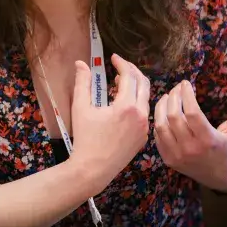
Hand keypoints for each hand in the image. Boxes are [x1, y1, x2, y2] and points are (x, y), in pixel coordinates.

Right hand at [70, 54, 150, 190]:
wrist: (94, 168)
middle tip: (120, 66)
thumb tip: (80, 64)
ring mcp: (145, 127)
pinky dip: (136, 103)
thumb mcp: (81, 108)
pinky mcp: (143, 137)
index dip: (121, 63)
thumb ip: (82, 83)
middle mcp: (141, 115)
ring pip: (146, 99)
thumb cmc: (85, 138)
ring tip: (120, 83)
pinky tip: (122, 105)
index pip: (129, 76)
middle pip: (144, 84)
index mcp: (126, 106)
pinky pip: (144, 113)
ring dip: (135, 87)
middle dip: (132, 71)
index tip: (113, 57)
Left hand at [154, 80, 226, 189]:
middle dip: (173, 98)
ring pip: (161, 126)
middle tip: (176, 89)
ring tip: (166, 97)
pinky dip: (158, 122)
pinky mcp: (168, 159)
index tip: (185, 83)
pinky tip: (163, 113)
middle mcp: (191, 149)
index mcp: (209, 141)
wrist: (220, 175)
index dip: (186, 95)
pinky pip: (158, 136)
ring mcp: (178, 156)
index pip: (192, 113)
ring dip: (161, 108)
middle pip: (174, 117)